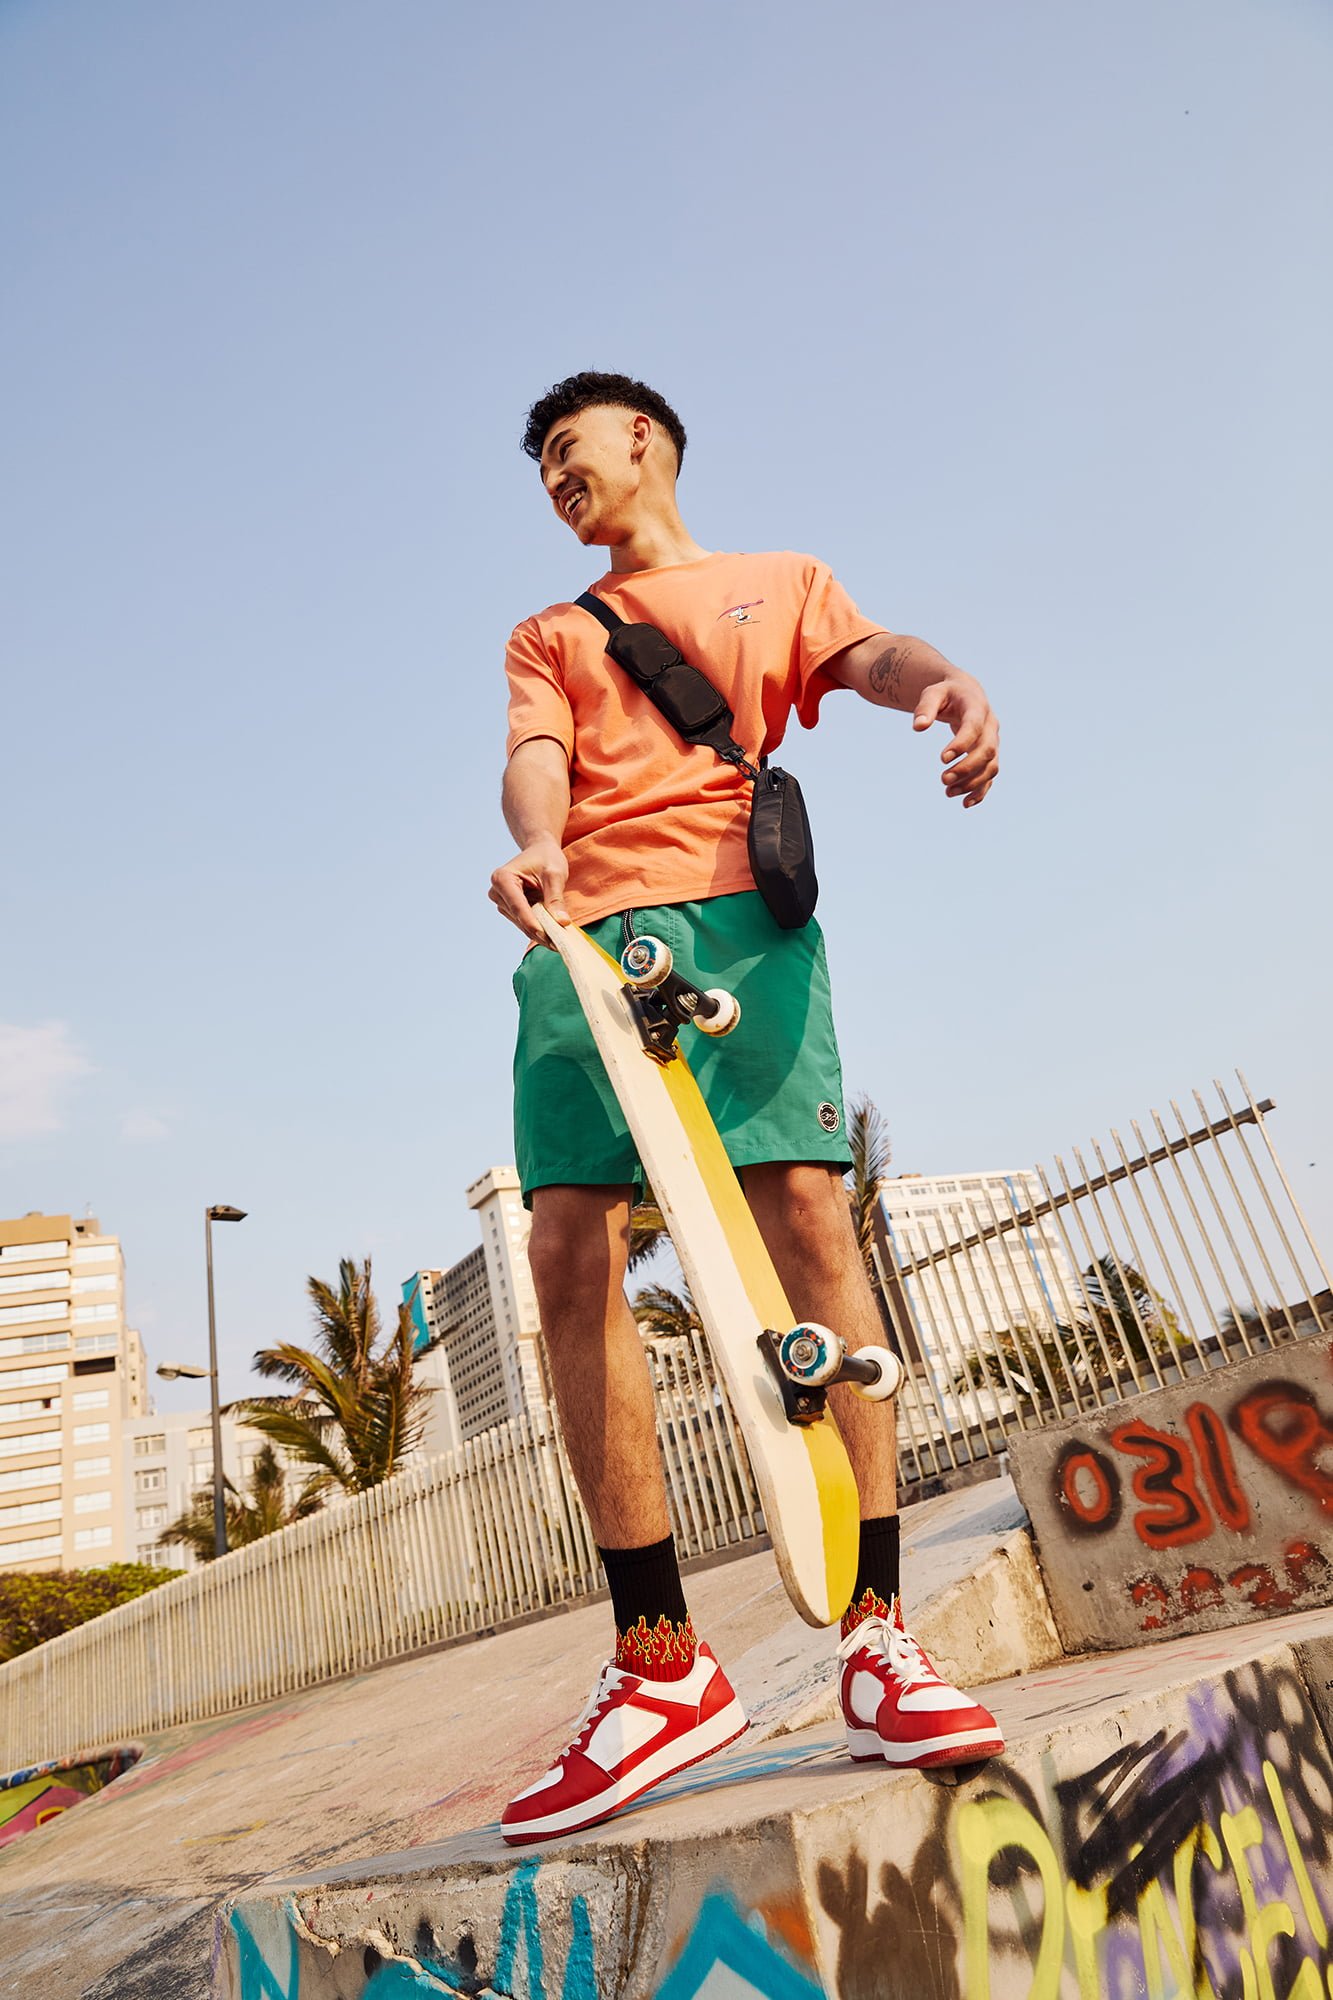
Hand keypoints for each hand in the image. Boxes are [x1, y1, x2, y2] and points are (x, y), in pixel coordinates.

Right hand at [489, 837, 569, 942]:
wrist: (540, 851)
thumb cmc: (546, 858)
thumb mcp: (554, 874)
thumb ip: (556, 898)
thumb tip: (562, 923)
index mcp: (502, 878)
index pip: (518, 906)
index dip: (532, 923)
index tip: (547, 938)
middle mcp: (497, 892)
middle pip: (519, 918)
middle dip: (539, 932)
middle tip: (560, 946)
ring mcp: (501, 902)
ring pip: (521, 924)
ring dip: (540, 934)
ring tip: (559, 944)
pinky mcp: (509, 909)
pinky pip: (524, 923)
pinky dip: (539, 930)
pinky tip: (553, 938)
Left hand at [913, 674, 999, 807]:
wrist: (965, 694)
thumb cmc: (946, 694)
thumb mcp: (933, 693)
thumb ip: (925, 708)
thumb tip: (918, 727)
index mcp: (977, 707)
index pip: (974, 728)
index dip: (961, 744)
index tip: (942, 759)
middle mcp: (990, 726)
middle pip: (987, 750)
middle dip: (967, 768)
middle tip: (943, 779)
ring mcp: (993, 741)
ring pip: (991, 766)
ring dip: (972, 783)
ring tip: (948, 792)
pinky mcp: (990, 755)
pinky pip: (990, 776)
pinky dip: (981, 791)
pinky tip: (965, 803)